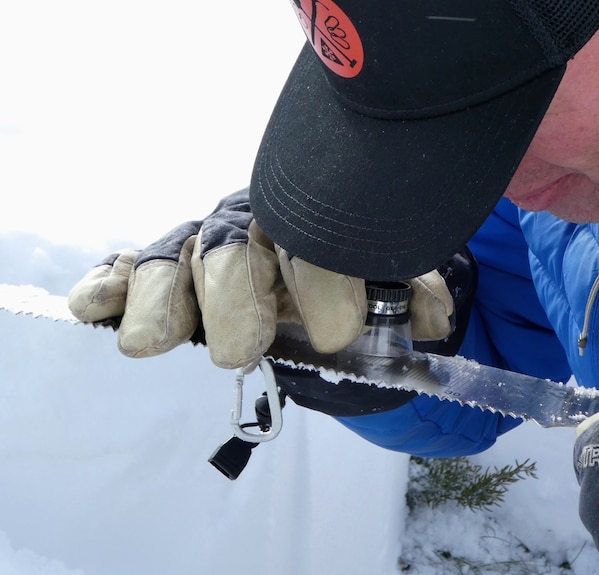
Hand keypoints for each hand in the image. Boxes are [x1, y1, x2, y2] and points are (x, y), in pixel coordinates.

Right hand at [67, 189, 453, 368]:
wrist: (309, 268)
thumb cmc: (347, 278)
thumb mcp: (390, 283)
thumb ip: (415, 293)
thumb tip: (434, 318)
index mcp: (308, 223)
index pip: (312, 240)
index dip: (324, 282)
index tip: (338, 331)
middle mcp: (249, 227)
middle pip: (233, 248)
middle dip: (235, 298)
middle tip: (243, 348)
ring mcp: (201, 247)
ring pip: (173, 259)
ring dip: (161, 300)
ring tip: (152, 344)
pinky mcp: (159, 270)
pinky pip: (127, 270)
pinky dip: (109, 286)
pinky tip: (95, 307)